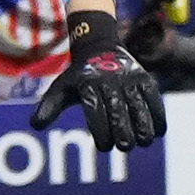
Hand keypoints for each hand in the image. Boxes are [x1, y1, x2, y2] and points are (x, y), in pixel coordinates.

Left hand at [55, 25, 167, 149]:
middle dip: (123, 129)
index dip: (101, 129)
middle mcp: (110, 80)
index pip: (94, 108)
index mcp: (88, 83)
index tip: (103, 147)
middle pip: (118, 108)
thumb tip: (36, 125)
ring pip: (138, 103)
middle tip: (125, 147)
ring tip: (143, 142)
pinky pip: (153, 97)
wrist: (100, 47)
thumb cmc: (78, 77)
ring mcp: (129, 78)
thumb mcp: (60, 88)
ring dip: (143, 124)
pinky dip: (157, 114)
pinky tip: (158, 132)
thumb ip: (49, 107)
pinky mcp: (144, 78)